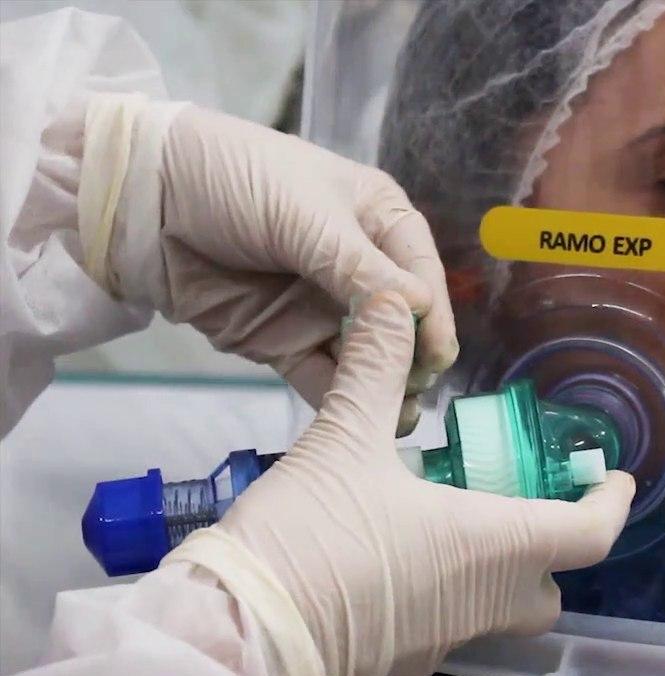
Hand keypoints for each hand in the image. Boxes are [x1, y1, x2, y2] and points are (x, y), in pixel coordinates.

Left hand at [81, 95, 456, 433]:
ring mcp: (322, 308)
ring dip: (383, 384)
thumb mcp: (308, 216)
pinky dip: (342, 397)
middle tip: (410, 387)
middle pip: (401, 323)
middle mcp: (360, 267)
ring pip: (368, 355)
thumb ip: (363, 270)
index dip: (433, 316)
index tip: (436, 356)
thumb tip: (420, 312)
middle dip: (411, 356)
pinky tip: (360, 419)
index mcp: (378, 221)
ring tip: (393, 415)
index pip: (420, 275)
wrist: (140, 197)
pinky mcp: (284, 341)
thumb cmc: (237, 180)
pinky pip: (323, 376)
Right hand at [162, 292, 634, 675]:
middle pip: (549, 587)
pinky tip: (401, 556)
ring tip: (457, 518)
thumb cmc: (309, 539)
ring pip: (497, 611)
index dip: (611, 505)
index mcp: (492, 546)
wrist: (237, 637)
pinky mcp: (399, 665)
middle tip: (530, 504)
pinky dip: (445, 592)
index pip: (588, 536)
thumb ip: (376, 368)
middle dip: (552, 549)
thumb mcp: (344, 440)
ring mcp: (442, 641)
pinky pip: (446, 626)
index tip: (616, 481)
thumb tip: (393, 299)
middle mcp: (482, 602)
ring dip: (494, 568)